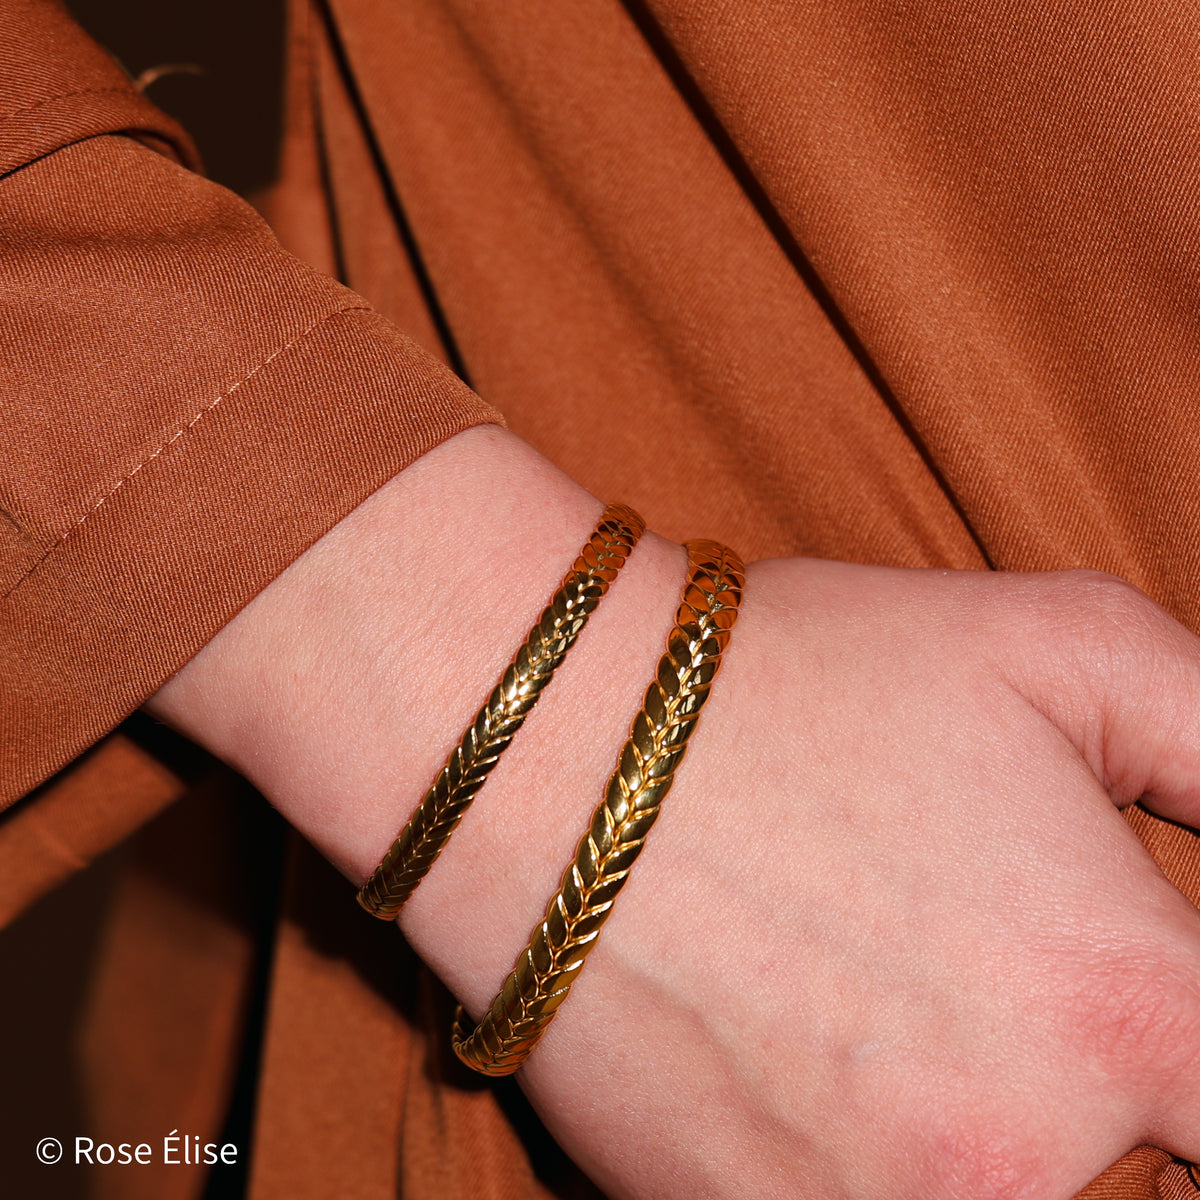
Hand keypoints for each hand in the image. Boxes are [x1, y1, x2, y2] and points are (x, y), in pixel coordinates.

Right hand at [512, 560, 1199, 1198]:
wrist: (557, 749)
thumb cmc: (800, 679)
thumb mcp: (1062, 644)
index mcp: (1124, 1001)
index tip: (1158, 1036)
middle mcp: (1017, 1154)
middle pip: (1139, 1181)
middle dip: (1104, 1102)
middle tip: (984, 982)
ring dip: (972, 1138)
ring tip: (881, 1011)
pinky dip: (851, 1159)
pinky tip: (793, 1047)